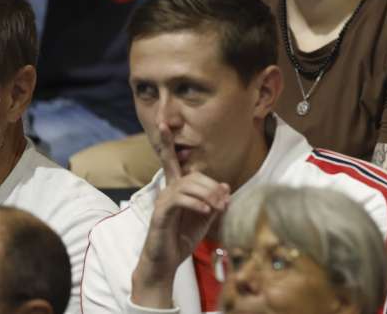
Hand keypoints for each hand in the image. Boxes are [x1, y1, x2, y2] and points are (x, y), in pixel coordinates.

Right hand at [134, 126, 229, 297]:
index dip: (166, 141)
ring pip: (187, 185)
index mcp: (177, 188)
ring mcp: (162, 201)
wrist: (166, 263)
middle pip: (192, 175)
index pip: (171, 160)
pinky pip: (179, 200)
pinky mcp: (160, 214)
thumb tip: (226, 186)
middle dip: (211, 186)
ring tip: (217, 209)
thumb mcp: (205, 217)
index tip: (162, 122)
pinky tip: (207, 211)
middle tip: (223, 202)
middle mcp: (167, 190)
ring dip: (207, 195)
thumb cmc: (183, 238)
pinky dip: (196, 203)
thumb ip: (214, 200)